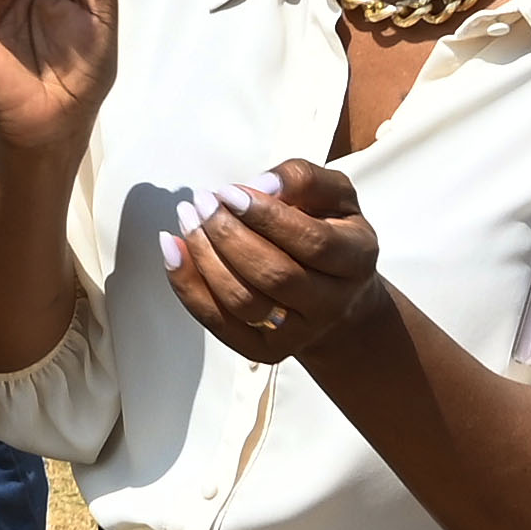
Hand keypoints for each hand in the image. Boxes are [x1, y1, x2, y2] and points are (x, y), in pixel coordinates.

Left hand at [165, 157, 385, 366]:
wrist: (336, 296)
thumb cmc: (328, 231)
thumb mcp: (331, 195)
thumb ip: (302, 179)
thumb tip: (259, 186)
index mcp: (357, 260)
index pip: (314, 242)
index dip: (267, 217)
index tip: (228, 192)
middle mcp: (333, 304)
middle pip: (275, 275)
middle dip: (229, 235)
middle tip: (202, 202)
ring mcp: (298, 334)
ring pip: (243, 301)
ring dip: (205, 257)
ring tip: (187, 218)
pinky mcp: (263, 350)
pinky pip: (218, 322)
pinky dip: (188, 285)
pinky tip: (173, 249)